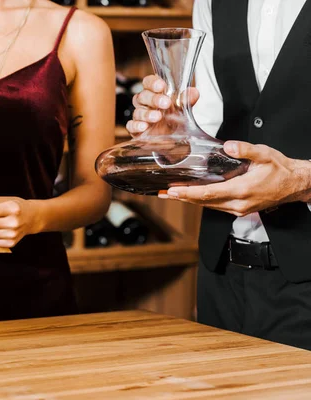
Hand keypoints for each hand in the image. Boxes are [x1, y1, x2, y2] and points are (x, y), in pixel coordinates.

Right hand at [126, 75, 199, 136]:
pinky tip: (144, 127)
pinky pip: (131, 125)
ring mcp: (140, 116)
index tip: (161, 86)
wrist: (171, 139)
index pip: (148, 82)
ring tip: (157, 117)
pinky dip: (136, 125)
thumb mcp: (183, 109)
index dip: (152, 82)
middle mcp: (145, 103)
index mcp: (155, 93)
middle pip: (142, 96)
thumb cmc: (173, 119)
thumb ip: (186, 100)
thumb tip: (193, 92)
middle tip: (165, 103)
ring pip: (138, 111)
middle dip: (153, 99)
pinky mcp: (136, 129)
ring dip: (147, 113)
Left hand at [159, 141, 310, 216]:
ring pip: (209, 206)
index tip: (172, 191)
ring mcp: (238, 209)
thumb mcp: (265, 154)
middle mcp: (237, 203)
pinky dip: (202, 201)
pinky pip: (216, 206)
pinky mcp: (240, 210)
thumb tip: (229, 146)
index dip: (188, 193)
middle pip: (204, 202)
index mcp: (241, 190)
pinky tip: (192, 196)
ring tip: (172, 194)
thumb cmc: (280, 169)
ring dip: (190, 200)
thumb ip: (245, 150)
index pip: (208, 194)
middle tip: (163, 193)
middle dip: (182, 198)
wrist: (296, 184)